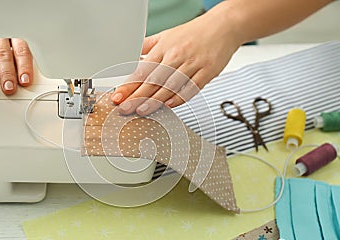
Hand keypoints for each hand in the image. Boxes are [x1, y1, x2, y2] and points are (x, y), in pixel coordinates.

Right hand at [0, 38, 32, 94]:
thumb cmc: (2, 37)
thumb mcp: (14, 43)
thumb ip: (19, 58)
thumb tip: (25, 79)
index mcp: (14, 36)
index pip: (21, 50)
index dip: (24, 66)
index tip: (25, 81)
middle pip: (3, 54)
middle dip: (6, 72)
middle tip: (9, 87)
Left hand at [111, 9, 241, 115]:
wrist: (224, 26)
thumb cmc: (194, 33)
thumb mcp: (166, 35)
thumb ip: (147, 47)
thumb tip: (130, 58)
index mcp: (164, 47)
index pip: (142, 70)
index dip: (129, 85)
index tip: (118, 96)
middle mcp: (176, 55)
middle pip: (153, 80)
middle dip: (136, 96)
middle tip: (125, 109)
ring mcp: (193, 64)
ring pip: (171, 85)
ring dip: (155, 100)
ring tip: (142, 111)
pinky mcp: (208, 71)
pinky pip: (192, 87)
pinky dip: (181, 97)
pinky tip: (170, 105)